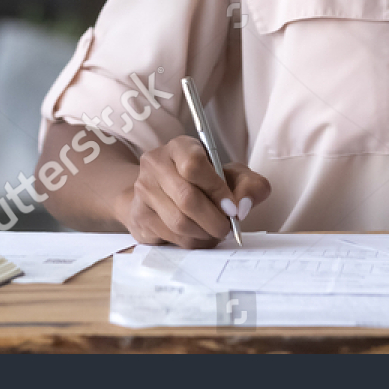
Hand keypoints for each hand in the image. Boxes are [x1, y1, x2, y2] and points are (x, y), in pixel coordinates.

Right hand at [119, 136, 270, 247]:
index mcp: (180, 146)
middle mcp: (155, 164)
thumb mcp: (232, 175)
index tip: (232, 208)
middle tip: (226, 228)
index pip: (194, 165)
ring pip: (178, 222)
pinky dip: (191, 241)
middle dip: (213, 220)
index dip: (217, 190)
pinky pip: (170, 236)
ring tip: (214, 232)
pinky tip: (199, 235)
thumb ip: (250, 186)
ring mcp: (143, 190)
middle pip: (186, 198)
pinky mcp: (138, 216)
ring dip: (203, 234)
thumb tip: (242, 208)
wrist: (163, 192)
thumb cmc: (204, 181)